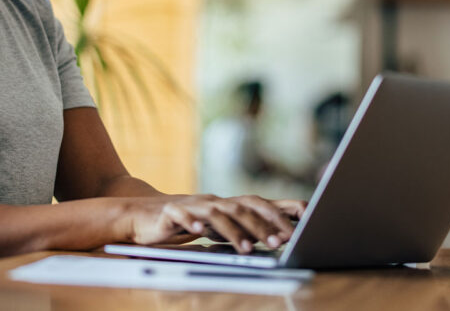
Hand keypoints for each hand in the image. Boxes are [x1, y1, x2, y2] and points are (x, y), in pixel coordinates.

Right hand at [126, 194, 305, 253]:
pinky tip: (198, 230)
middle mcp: (214, 201)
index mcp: (227, 205)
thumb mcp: (218, 225)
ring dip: (234, 231)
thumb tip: (278, 235)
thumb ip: (243, 227)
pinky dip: (191, 221)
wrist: (142, 215)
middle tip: (282, 240)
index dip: (283, 207)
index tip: (307, 216)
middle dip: (265, 224)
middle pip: (244, 207)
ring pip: (217, 213)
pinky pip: (181, 214)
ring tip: (247, 248)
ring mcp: (193, 205)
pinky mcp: (170, 212)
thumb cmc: (186, 222)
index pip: (260, 203)